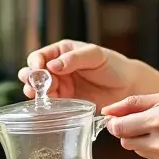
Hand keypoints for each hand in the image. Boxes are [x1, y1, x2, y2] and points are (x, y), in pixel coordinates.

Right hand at [18, 41, 134, 109]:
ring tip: (37, 94)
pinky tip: (44, 106)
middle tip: (33, 84)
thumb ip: (74, 59)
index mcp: (62, 52)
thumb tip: (52, 65)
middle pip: (35, 73)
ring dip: (34, 92)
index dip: (35, 62)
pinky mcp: (65, 103)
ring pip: (39, 89)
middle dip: (30, 78)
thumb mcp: (94, 56)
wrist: (128, 87)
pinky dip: (44, 105)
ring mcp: (61, 86)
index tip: (37, 68)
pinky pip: (50, 104)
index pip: (41, 56)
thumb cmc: (113, 65)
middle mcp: (58, 69)